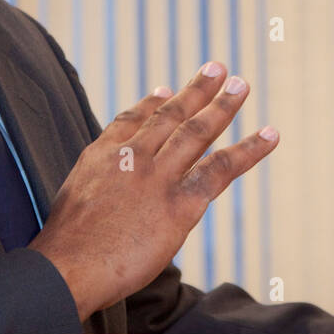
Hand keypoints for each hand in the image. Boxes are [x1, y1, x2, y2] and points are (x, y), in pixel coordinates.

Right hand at [29, 62, 277, 321]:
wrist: (67, 266)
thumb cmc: (63, 250)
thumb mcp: (70, 202)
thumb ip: (94, 190)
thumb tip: (106, 200)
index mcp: (101, 156)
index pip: (130, 120)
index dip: (150, 103)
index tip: (166, 90)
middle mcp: (131, 157)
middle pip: (169, 116)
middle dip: (195, 90)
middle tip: (217, 68)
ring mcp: (157, 178)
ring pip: (196, 132)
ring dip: (223, 105)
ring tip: (242, 84)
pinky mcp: (179, 204)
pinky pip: (221, 169)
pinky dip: (249, 150)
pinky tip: (270, 136)